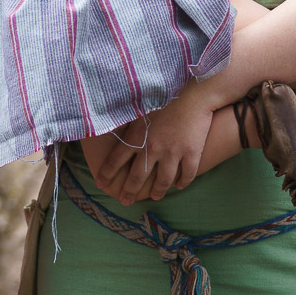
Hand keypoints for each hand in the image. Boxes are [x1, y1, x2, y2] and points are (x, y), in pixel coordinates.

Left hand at [93, 85, 215, 205]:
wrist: (193, 93)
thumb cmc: (164, 97)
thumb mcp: (139, 111)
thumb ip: (128, 126)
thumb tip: (114, 133)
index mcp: (136, 137)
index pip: (115, 161)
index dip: (107, 174)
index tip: (102, 184)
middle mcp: (152, 149)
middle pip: (136, 177)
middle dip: (129, 192)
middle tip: (125, 201)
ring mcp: (172, 153)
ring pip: (163, 181)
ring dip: (158, 192)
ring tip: (155, 196)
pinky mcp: (191, 153)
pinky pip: (187, 174)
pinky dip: (183, 183)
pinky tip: (179, 186)